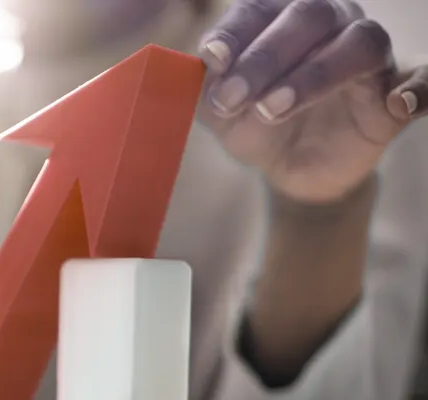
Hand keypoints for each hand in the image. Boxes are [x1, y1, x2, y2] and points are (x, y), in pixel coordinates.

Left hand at [197, 0, 427, 204]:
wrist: (287, 169)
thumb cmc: (252, 124)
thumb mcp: (219, 112)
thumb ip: (208, 88)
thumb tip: (208, 67)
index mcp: (282, 17)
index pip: (262, 6)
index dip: (236, 30)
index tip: (211, 58)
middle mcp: (331, 24)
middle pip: (311, 15)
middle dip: (266, 56)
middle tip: (231, 99)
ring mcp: (367, 57)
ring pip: (358, 43)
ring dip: (315, 75)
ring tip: (272, 110)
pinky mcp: (393, 94)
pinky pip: (421, 79)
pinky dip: (416, 88)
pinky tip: (398, 104)